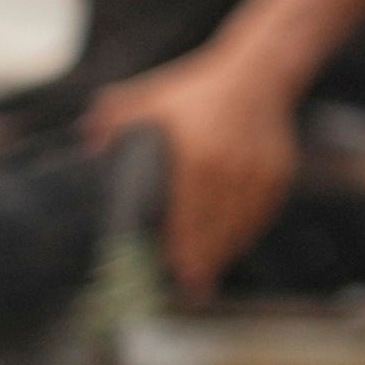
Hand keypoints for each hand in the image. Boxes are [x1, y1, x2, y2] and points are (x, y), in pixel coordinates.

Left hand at [78, 55, 300, 295]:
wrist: (258, 72)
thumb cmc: (193, 90)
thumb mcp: (148, 97)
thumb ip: (112, 118)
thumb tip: (86, 144)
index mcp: (198, 156)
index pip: (188, 218)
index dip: (183, 254)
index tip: (175, 279)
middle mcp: (232, 169)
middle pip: (215, 232)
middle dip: (200, 266)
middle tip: (188, 292)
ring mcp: (259, 174)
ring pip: (239, 230)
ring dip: (221, 255)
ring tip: (203, 278)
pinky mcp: (278, 176)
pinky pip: (258, 217)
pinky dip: (243, 236)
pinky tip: (227, 249)